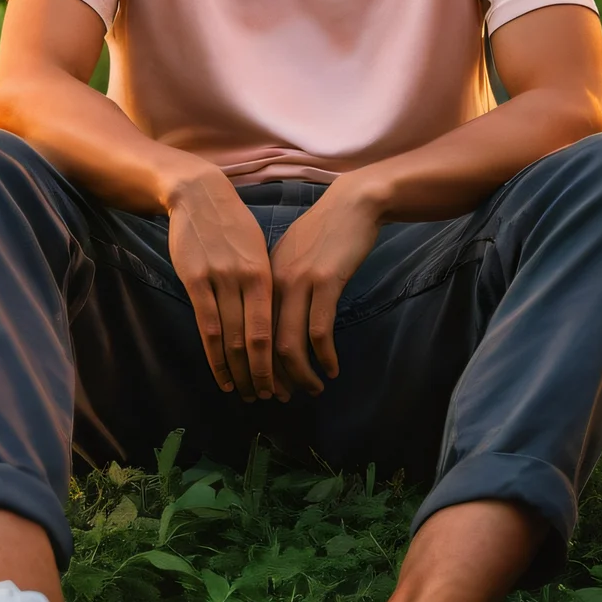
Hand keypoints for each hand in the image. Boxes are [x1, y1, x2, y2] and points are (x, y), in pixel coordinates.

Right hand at [166, 167, 281, 402]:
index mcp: (266, 274)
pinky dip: (215, 357)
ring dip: (239, 373)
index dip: (280, 362)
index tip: (285, 384)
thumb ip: (266, 284)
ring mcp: (219, 280)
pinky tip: (222, 376)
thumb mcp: (258, 251)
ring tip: (245, 394)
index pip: (275, 329)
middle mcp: (245, 280)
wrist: (200, 194)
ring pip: (230, 340)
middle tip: (268, 399)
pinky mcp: (194, 280)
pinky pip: (206, 327)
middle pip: (255, 341)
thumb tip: (277, 320)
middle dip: (262, 375)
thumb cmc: (233, 225)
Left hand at [269, 176, 381, 394]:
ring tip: (312, 389)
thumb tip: (272, 322)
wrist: (352, 203)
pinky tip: (331, 368)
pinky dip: (324, 357)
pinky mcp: (326, 282)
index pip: (249, 331)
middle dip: (271, 377)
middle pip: (263, 344)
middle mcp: (274, 282)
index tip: (261, 385)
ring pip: (290, 344)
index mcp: (262, 278)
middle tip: (282, 398)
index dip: (253, 364)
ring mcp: (300, 282)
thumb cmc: (323, 231)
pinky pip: (320, 330)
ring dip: (300, 374)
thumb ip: (278, 286)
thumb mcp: (290, 257)